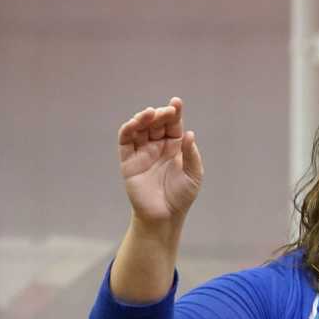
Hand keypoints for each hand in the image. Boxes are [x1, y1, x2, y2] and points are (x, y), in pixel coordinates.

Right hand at [119, 98, 202, 225]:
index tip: (176, 103)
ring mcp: (142, 152)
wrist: (164, 216)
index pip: (173, 125)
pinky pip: (125, 141)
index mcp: (174, 147)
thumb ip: (191, 155)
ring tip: (149, 114)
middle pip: (156, 123)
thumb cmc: (181, 196)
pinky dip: (128, 129)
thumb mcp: (193, 175)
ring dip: (143, 118)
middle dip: (160, 115)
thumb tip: (189, 134)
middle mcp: (157, 146)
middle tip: (165, 112)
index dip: (174, 113)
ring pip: (139, 128)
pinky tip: (134, 123)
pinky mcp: (128, 160)